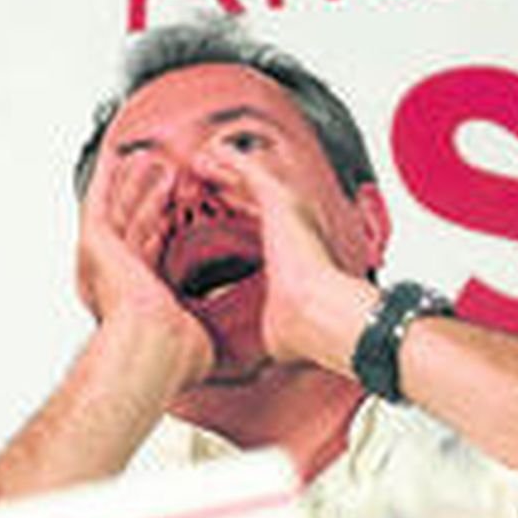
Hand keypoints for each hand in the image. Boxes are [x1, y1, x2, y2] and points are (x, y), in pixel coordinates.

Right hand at [75, 156, 212, 385]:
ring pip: (119, 210)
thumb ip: (209, 337)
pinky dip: (108, 179)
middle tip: (163, 172)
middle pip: (133, 226)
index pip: (151, 255)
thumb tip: (236, 359)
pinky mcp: (97, 244)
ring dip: (133, 183)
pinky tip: (117, 158)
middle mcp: (116, 278)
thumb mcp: (199, 342)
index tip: (175, 214)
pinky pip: (102, 201)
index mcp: (139, 299)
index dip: (162, 230)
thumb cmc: (175, 355)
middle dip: (148, 198)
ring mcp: (104, 260)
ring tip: (147, 158)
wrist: (154, 347)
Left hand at [205, 151, 377, 371]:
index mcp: (294, 251)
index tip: (214, 211)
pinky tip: (206, 157)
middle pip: (256, 195)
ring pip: (251, 177)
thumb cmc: (303, 328)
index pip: (263, 223)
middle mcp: (295, 225)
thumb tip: (248, 360)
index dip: (238, 212)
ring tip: (200, 161)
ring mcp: (290, 209)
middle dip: (229, 185)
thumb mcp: (271, 326)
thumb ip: (260, 326)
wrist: (316, 316)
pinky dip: (227, 161)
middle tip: (204, 179)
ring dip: (225, 168)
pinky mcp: (280, 199)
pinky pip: (248, 169)